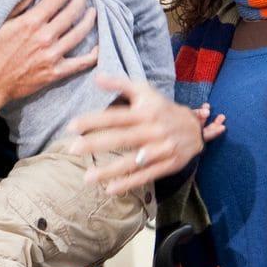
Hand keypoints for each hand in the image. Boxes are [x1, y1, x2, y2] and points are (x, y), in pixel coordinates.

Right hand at [0, 0, 96, 113]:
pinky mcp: (56, 72)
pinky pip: (81, 62)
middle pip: (71, 12)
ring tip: (93, 11)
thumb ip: (18, 5)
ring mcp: (52, 55)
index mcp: (31, 22)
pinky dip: (93, 54)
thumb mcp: (1, 23)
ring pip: (79, 33)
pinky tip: (99, 46)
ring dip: (89, 19)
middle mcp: (45, 37)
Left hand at [65, 76, 223, 194]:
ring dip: (110, 171)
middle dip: (96, 144)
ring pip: (132, 162)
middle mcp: (152, 130)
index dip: (93, 120)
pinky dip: (128, 183)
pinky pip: (145, 176)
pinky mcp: (167, 165)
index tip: (72, 126)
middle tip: (72, 149)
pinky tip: (109, 189)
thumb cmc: (163, 108)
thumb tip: (96, 77)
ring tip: (87, 177)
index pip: (115, 116)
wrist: (195, 128)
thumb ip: (121, 84)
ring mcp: (160, 149)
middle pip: (121, 138)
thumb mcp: (145, 91)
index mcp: (145, 112)